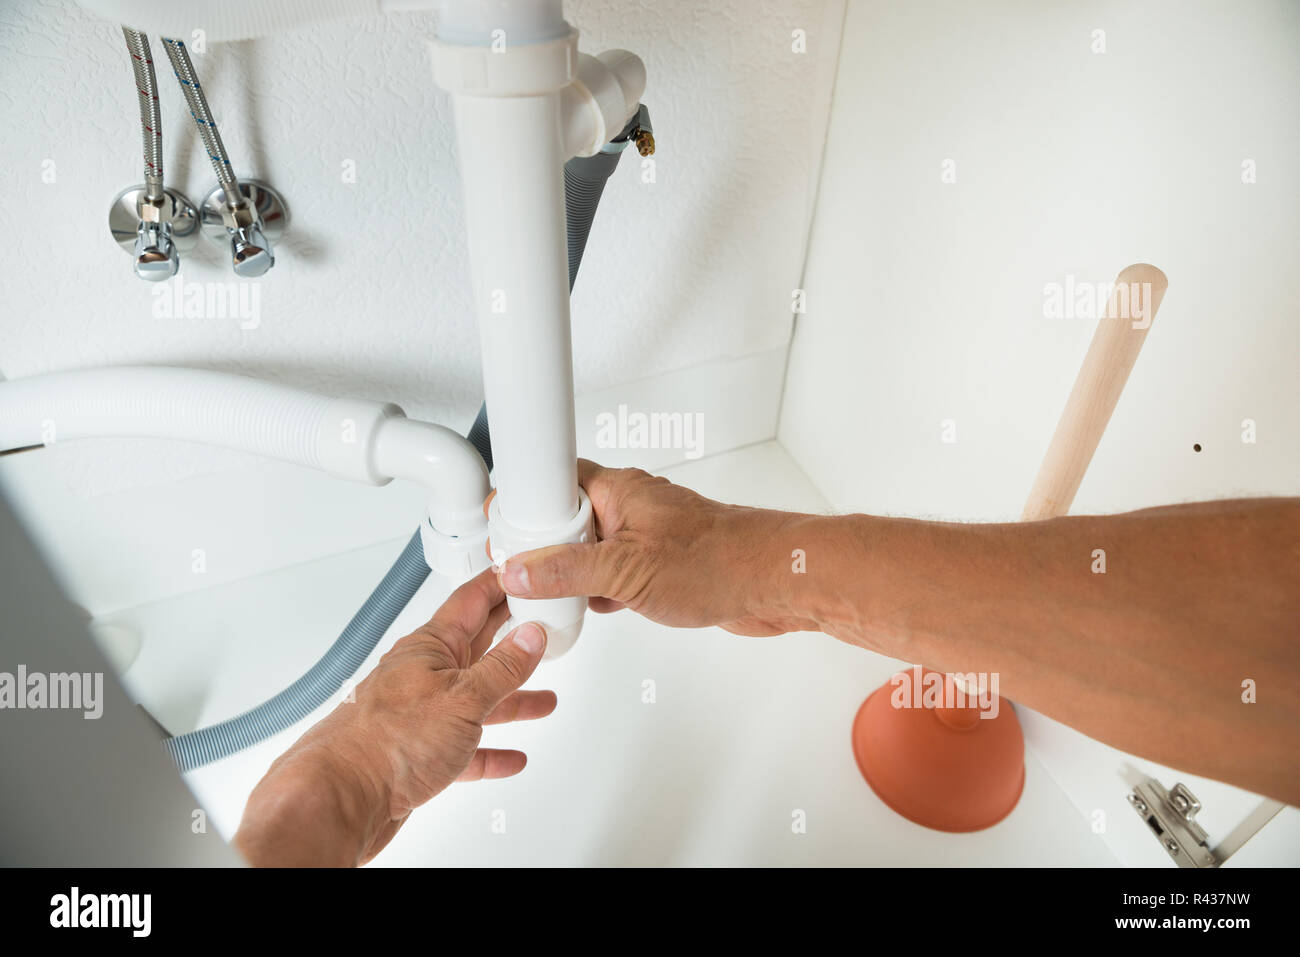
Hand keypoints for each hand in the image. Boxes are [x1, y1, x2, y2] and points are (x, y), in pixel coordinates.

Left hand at [233, 568, 553, 866]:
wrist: (340, 800)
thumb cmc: (386, 743)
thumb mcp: (463, 697)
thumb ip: (502, 668)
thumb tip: (530, 636)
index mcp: (430, 648)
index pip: (472, 602)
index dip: (500, 584)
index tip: (523, 573)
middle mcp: (423, 676)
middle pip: (478, 651)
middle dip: (513, 642)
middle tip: (541, 626)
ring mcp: (419, 716)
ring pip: (475, 703)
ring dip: (510, 701)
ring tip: (541, 700)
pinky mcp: (417, 755)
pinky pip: (463, 748)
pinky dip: (489, 751)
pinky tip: (510, 757)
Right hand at [494, 460, 819, 636]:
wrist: (776, 582)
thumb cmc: (719, 561)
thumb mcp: (625, 571)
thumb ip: (568, 571)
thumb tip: (520, 571)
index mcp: (617, 491)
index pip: (553, 480)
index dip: (523, 500)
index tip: (498, 525)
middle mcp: (630, 508)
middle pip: (567, 518)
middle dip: (542, 545)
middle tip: (516, 570)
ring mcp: (646, 537)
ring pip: (592, 550)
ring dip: (572, 572)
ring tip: (546, 594)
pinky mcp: (661, 566)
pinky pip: (615, 573)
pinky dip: (599, 590)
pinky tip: (590, 609)